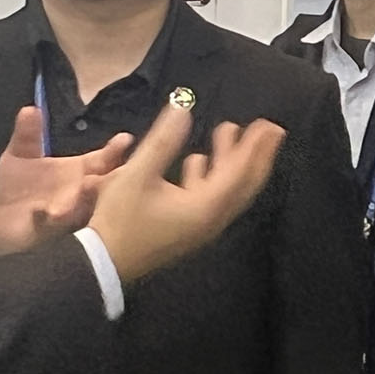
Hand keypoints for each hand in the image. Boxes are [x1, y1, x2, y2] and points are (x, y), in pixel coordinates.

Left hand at [0, 107, 134, 258]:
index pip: (104, 161)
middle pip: (103, 188)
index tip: (125, 139)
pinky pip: (51, 228)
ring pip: (82, 211)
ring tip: (73, 196)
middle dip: (106, 182)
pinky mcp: (47, 235)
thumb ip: (28, 135)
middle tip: (104, 175)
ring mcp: (68, 217)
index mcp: (79, 173)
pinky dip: (47, 220)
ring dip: (78, 204)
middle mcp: (80, 196)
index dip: (115, 151)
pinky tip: (41, 212)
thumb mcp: (21, 156)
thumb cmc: (17, 187)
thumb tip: (30, 108)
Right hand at [85, 101, 287, 285]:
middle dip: (256, 154)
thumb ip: (163, 141)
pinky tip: (197, 161)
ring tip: (229, 132)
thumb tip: (182, 109)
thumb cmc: (121, 219)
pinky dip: (211, 176)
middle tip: (269, 128)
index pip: (240, 172)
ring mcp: (201, 226)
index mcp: (206, 206)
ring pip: (227, 190)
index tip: (270, 126)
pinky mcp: (188, 229)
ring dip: (230, 161)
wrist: (103, 263)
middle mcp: (211, 219)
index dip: (256, 147)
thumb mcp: (137, 174)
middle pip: (244, 183)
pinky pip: (211, 198)